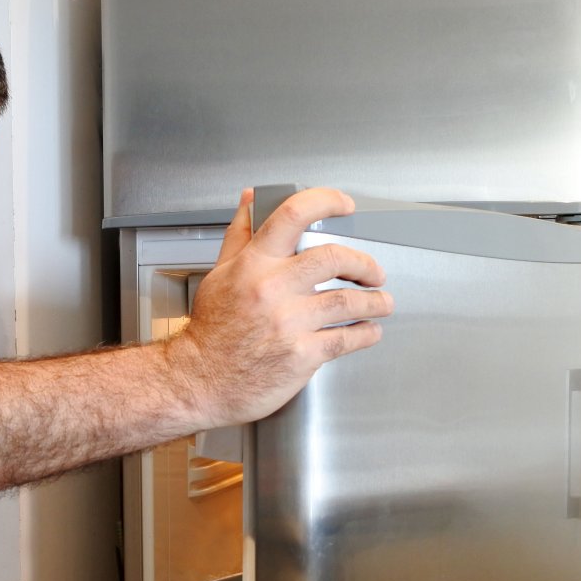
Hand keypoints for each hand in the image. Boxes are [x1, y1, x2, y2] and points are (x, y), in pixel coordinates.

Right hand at [170, 187, 393, 426]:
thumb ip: (240, 234)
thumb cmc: (211, 331)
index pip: (293, 215)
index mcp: (254, 264)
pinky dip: (366, 333)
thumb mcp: (220, 273)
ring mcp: (289, 323)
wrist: (199, 381)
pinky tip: (369, 331)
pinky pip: (346, 339)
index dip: (326, 202)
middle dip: (364, 264)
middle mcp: (272, 289)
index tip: (344, 206)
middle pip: (335, 258)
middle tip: (374, 272)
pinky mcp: (301, 355)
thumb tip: (252, 200)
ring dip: (375, 302)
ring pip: (348, 301)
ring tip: (382, 303)